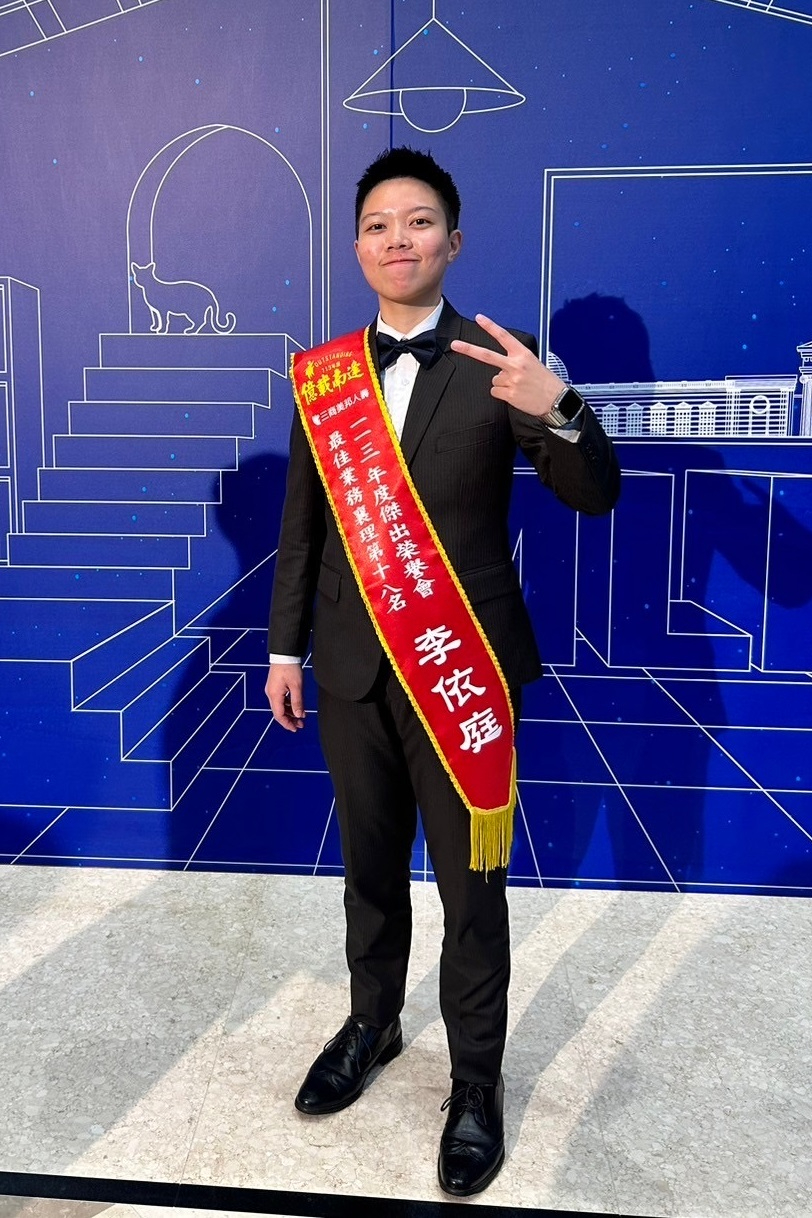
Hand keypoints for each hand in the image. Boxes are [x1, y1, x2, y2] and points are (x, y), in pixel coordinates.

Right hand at [265, 662, 305, 731]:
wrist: (284, 654)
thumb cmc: (290, 667)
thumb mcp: (297, 686)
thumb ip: (297, 702)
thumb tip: (299, 715)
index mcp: (274, 695)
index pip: (279, 715)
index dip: (287, 724)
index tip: (295, 729)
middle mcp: (271, 694)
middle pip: (279, 712)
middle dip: (290, 720)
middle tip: (301, 725)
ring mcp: (272, 690)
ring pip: (281, 706)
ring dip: (290, 713)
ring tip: (301, 717)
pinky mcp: (276, 686)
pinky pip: (281, 700)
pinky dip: (289, 705)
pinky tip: (297, 707)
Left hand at [450, 313, 564, 417]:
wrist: (557, 400)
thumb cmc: (546, 382)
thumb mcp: (534, 363)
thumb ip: (515, 362)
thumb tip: (499, 370)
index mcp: (523, 354)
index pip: (504, 337)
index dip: (490, 327)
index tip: (479, 318)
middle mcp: (516, 365)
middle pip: (487, 355)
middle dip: (469, 349)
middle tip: (455, 344)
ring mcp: (511, 380)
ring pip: (494, 380)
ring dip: (502, 384)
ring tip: (518, 387)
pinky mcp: (509, 394)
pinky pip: (495, 392)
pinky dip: (503, 394)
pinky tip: (516, 395)